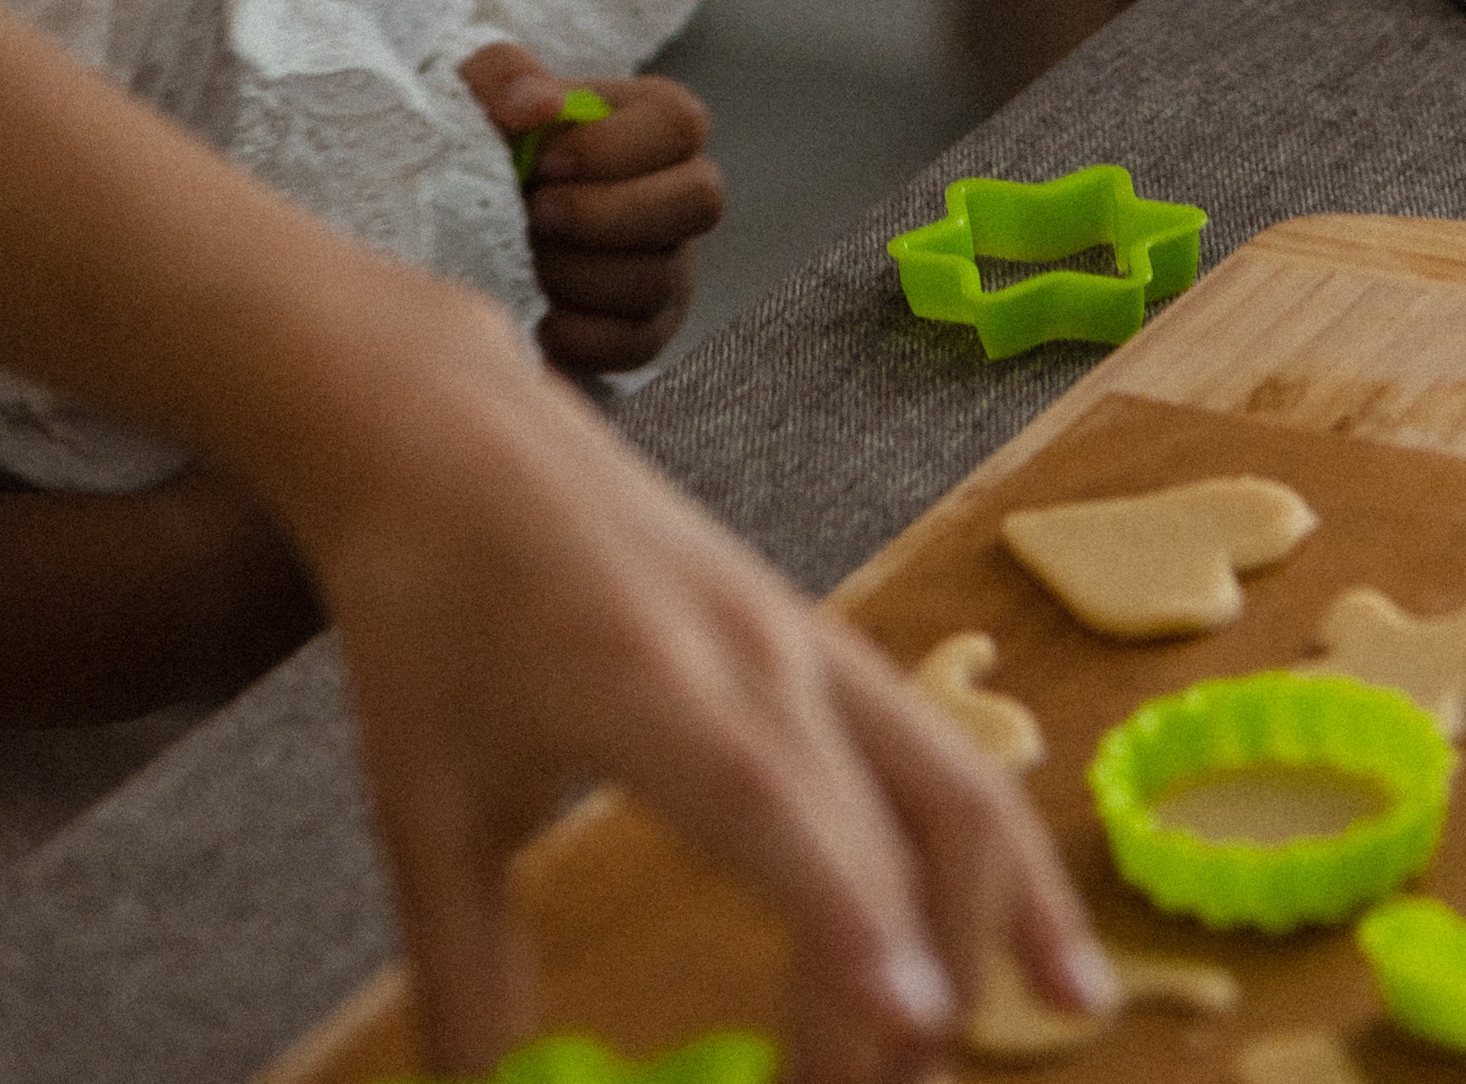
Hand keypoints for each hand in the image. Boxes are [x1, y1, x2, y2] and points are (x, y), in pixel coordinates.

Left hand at [300, 282, 1115, 1082]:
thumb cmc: (432, 615)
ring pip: (954, 777)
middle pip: (896, 815)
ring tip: (1044, 1022)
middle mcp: (758, 653)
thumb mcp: (422, 804)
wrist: (458, 441)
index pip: (774, 802)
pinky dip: (995, 854)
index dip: (851, 916)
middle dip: (923, 980)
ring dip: (1003, 913)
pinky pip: (941, 752)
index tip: (914, 1023)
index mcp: (645, 681)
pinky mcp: (824, 645)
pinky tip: (1034, 947)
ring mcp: (808, 642)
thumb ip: (467, 972)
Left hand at [462, 45, 724, 371]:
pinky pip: (638, 344)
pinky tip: (534, 310)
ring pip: (660, 278)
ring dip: (579, 274)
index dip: (613, 149)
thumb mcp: (483, 87)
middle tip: (536, 215)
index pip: (681, 125)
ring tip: (524, 258)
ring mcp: (673, 264)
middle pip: (701, 202)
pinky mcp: (648, 328)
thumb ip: (506, 75)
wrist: (472, 209)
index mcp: (658, 119)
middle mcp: (683, 190)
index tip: (544, 163)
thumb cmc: (489, 136)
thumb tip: (539, 106)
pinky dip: (579, 335)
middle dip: (607, 214)